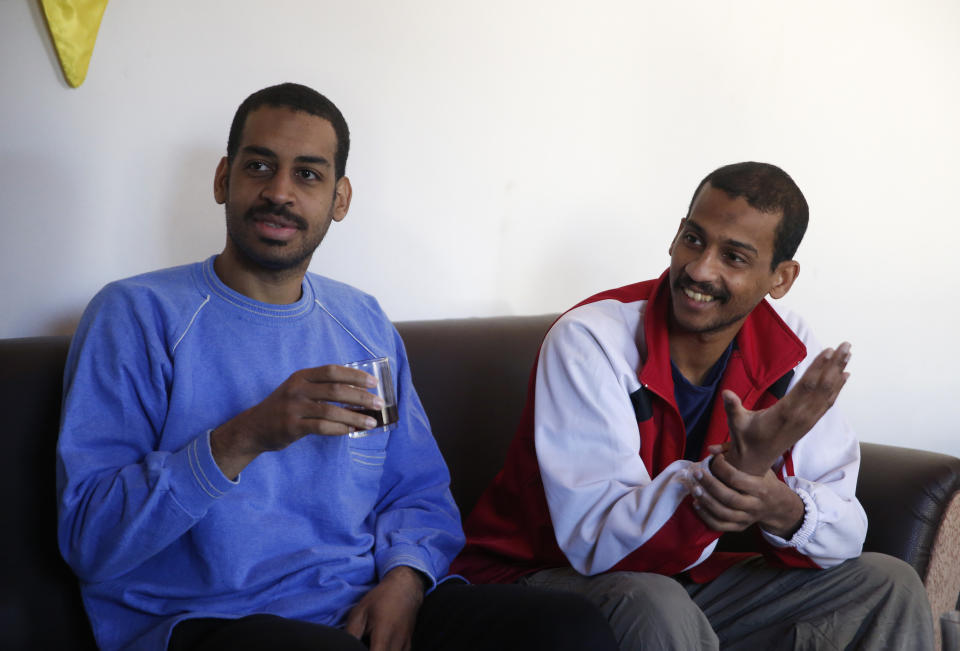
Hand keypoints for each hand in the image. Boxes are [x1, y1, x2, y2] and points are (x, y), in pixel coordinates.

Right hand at [211, 365, 384, 477]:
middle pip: (336, 390)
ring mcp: (293, 408)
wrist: (254, 427)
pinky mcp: (292, 427)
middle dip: (361, 397)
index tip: (373, 382)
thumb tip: (359, 392)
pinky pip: (321, 427)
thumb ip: (322, 387)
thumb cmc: (285, 407)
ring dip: (355, 416)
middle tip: (378, 403)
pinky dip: (340, 429)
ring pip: (331, 411)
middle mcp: (297, 389)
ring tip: (371, 421)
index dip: (355, 375)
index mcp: (302, 376)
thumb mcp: (299, 389)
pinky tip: (352, 431)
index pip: (333, 371)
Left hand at [345, 566, 425, 650]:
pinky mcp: (408, 646)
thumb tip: (343, 648)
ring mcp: (405, 646)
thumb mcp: (360, 613)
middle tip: (362, 646)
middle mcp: (397, 643)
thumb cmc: (381, 598)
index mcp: (384, 634)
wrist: (405, 588)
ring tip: (370, 645)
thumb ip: (351, 634)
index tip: (358, 650)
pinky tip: (379, 648)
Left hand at [681, 452, 804, 537]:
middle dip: (709, 485)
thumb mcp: (759, 465)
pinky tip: (696, 504)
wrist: (778, 506)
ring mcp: (747, 518)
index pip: (737, 479)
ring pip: (723, 513)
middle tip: (696, 473)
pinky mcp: (740, 527)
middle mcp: (755, 505)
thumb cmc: (764, 480)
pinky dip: (705, 516)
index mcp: (761, 488)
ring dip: (705, 501)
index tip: (714, 459)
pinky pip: (720, 526)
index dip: (722, 468)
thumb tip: (711, 450)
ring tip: (694, 488)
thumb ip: (735, 453)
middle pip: (729, 498)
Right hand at [722, 342, 850, 475]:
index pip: (806, 387)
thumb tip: (726, 393)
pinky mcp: (809, 423)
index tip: (828, 351)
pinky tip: (844, 376)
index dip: (818, 368)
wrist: (755, 462)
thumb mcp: (736, 423)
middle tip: (846, 345)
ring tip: (848, 354)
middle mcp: (801, 415)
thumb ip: (732, 407)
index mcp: (786, 412)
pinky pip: (827, 403)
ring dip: (838, 373)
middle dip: (835, 365)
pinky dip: (837, 389)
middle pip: (822, 386)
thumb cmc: (745, 439)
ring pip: (828, 393)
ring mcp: (807, 420)